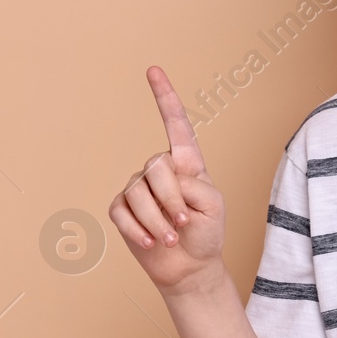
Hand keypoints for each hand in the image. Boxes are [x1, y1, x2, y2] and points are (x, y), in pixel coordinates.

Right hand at [107, 66, 227, 293]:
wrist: (190, 267)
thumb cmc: (206, 232)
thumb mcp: (213, 205)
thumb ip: (193, 184)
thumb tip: (164, 177)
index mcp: (186, 163)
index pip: (175, 124)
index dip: (164, 97)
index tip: (153, 70)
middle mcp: (159, 170)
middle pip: (156, 167)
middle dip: (171, 199)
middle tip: (183, 222)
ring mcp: (138, 188)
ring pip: (138, 193)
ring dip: (157, 222)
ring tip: (171, 238)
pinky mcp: (122, 210)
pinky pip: (122, 212)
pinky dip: (138, 231)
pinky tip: (151, 243)